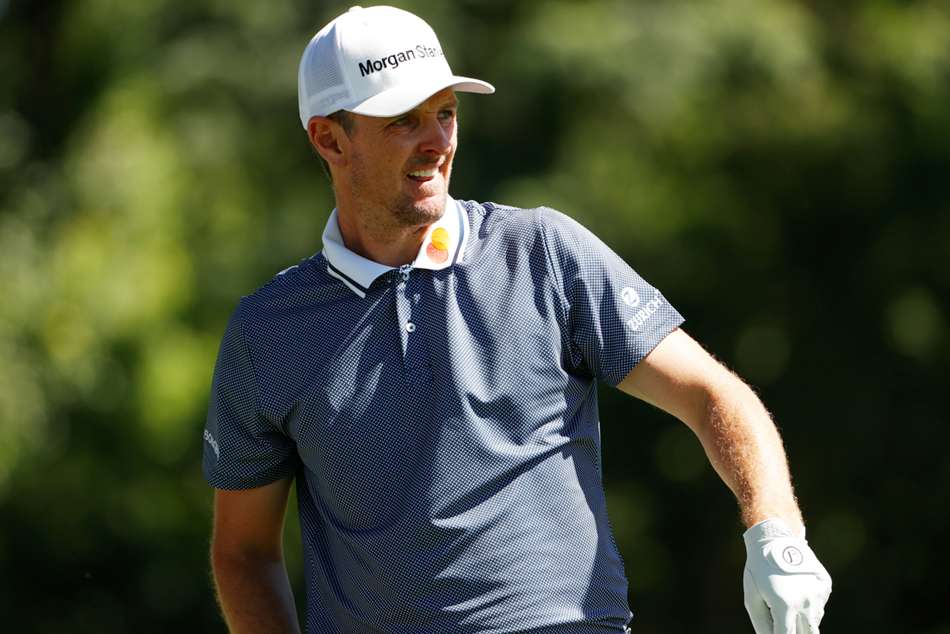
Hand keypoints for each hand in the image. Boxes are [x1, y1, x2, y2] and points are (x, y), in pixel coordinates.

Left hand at [743, 518, 831, 632]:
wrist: (775, 538)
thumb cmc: (758, 569)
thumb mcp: (752, 597)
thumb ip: (762, 625)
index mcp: (785, 605)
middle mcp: (806, 602)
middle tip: (785, 625)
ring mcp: (818, 595)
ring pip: (813, 623)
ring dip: (801, 622)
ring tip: (786, 603)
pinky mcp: (825, 587)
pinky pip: (818, 607)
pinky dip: (808, 607)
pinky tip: (796, 592)